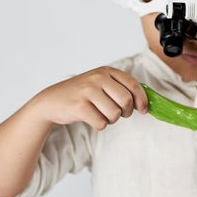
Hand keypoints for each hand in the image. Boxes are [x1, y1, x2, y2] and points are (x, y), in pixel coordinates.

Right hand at [29, 66, 148, 130]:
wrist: (51, 101)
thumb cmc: (82, 95)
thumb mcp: (100, 84)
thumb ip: (120, 88)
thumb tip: (145, 102)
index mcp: (106, 71)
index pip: (133, 85)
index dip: (142, 99)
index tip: (143, 110)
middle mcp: (98, 78)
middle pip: (126, 101)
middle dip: (126, 112)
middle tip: (119, 114)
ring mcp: (87, 91)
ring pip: (115, 114)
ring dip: (111, 120)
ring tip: (101, 115)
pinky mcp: (79, 106)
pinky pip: (101, 123)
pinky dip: (99, 125)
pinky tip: (91, 118)